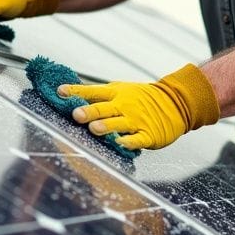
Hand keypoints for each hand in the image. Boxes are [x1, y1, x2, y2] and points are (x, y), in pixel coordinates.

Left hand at [58, 64, 219, 150]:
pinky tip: (121, 144)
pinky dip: (130, 141)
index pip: (92, 91)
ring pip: (119, 123)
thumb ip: (99, 95)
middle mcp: (124, 105)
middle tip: (76, 114)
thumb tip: (73, 95)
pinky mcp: (148, 133)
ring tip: (94, 128)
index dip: (75, 91)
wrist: (174, 102)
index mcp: (116, 93)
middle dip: (90, 111)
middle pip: (104, 108)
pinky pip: (137, 138)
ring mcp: (136, 120)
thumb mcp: (121, 90)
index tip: (60, 92)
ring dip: (107, 126)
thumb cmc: (141, 98)